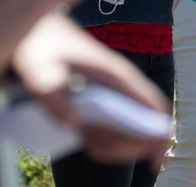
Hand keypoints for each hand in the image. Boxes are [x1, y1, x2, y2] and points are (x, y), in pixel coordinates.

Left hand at [12, 14, 169, 165]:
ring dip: (110, 145)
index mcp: (117, 76)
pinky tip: (79, 131)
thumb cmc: (40, 48)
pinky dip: (102, 140)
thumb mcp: (38, 69)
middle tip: (90, 144)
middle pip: (145, 128)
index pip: (153, 109)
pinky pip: (113, 129)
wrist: (36, 33)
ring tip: (79, 131)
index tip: (154, 162)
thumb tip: (72, 123)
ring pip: (127, 132)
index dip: (159, 137)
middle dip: (124, 148)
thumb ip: (51, 93)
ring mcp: (114, 94)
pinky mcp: (104, 101)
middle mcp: (122, 86)